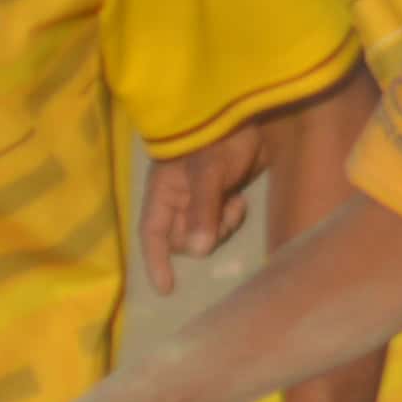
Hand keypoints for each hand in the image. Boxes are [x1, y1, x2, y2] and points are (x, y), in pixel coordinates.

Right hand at [141, 124, 275, 291]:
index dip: (156, 261)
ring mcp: (201, 198)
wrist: (249, 114)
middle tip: (219, 220)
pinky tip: (240, 200)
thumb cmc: (218, 136)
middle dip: (200, 239)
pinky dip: (231, 219)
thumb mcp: (208, 172)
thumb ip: (203, 210)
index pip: (153, 233)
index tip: (166, 288)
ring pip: (205, 234)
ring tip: (233, 206)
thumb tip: (199, 251)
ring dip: (220, 229)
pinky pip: (222, 223)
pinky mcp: (222, 196)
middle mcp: (178, 199)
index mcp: (163, 191)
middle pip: (182, 239)